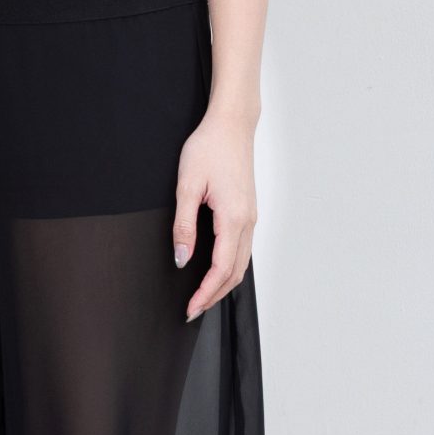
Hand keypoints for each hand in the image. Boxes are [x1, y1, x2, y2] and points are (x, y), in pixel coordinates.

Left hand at [172, 111, 257, 320]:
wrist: (231, 125)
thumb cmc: (208, 148)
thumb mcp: (187, 186)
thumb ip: (184, 226)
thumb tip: (182, 259)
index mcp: (233, 218)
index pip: (221, 269)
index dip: (206, 293)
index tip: (190, 308)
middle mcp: (248, 222)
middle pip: (235, 273)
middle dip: (214, 295)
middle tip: (192, 310)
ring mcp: (251, 217)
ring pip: (242, 263)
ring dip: (223, 284)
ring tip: (202, 296)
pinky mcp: (249, 211)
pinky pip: (243, 249)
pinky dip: (230, 268)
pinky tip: (215, 270)